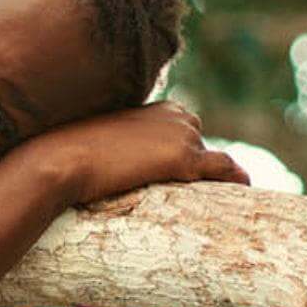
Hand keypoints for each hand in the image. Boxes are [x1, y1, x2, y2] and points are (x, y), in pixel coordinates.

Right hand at [28, 102, 250, 211]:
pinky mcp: (183, 158)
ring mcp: (182, 134)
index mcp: (157, 106)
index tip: (179, 174)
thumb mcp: (99, 140)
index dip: (180, 154)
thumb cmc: (68, 152)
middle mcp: (175, 114)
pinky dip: (236, 178)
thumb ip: (117, 144)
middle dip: (197, 164)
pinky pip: (223, 168)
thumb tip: (111, 163)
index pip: (183, 130)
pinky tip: (245, 190)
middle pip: (200, 143)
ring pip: (213, 159)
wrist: (61, 158)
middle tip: (194, 193)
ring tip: (218, 200)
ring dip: (215, 177)